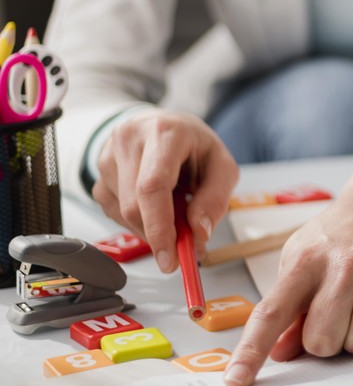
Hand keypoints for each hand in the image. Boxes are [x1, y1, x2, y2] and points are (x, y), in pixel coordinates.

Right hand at [92, 109, 237, 271]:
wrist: (164, 127)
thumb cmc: (193, 146)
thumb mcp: (221, 166)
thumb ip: (215, 199)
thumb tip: (197, 233)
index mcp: (164, 133)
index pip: (152, 186)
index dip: (159, 227)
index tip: (170, 258)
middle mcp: (129, 141)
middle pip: (134, 206)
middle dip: (158, 235)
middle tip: (181, 247)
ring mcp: (107, 158)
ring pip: (123, 214)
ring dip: (151, 226)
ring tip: (174, 206)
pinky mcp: (98, 177)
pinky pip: (115, 214)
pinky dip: (138, 221)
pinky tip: (154, 205)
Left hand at [224, 134, 352, 385]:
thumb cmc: (339, 238)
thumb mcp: (301, 259)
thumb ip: (288, 306)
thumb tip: (279, 351)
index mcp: (306, 260)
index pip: (272, 313)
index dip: (252, 350)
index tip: (237, 379)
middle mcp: (344, 265)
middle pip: (321, 340)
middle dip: (325, 339)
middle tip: (334, 314)